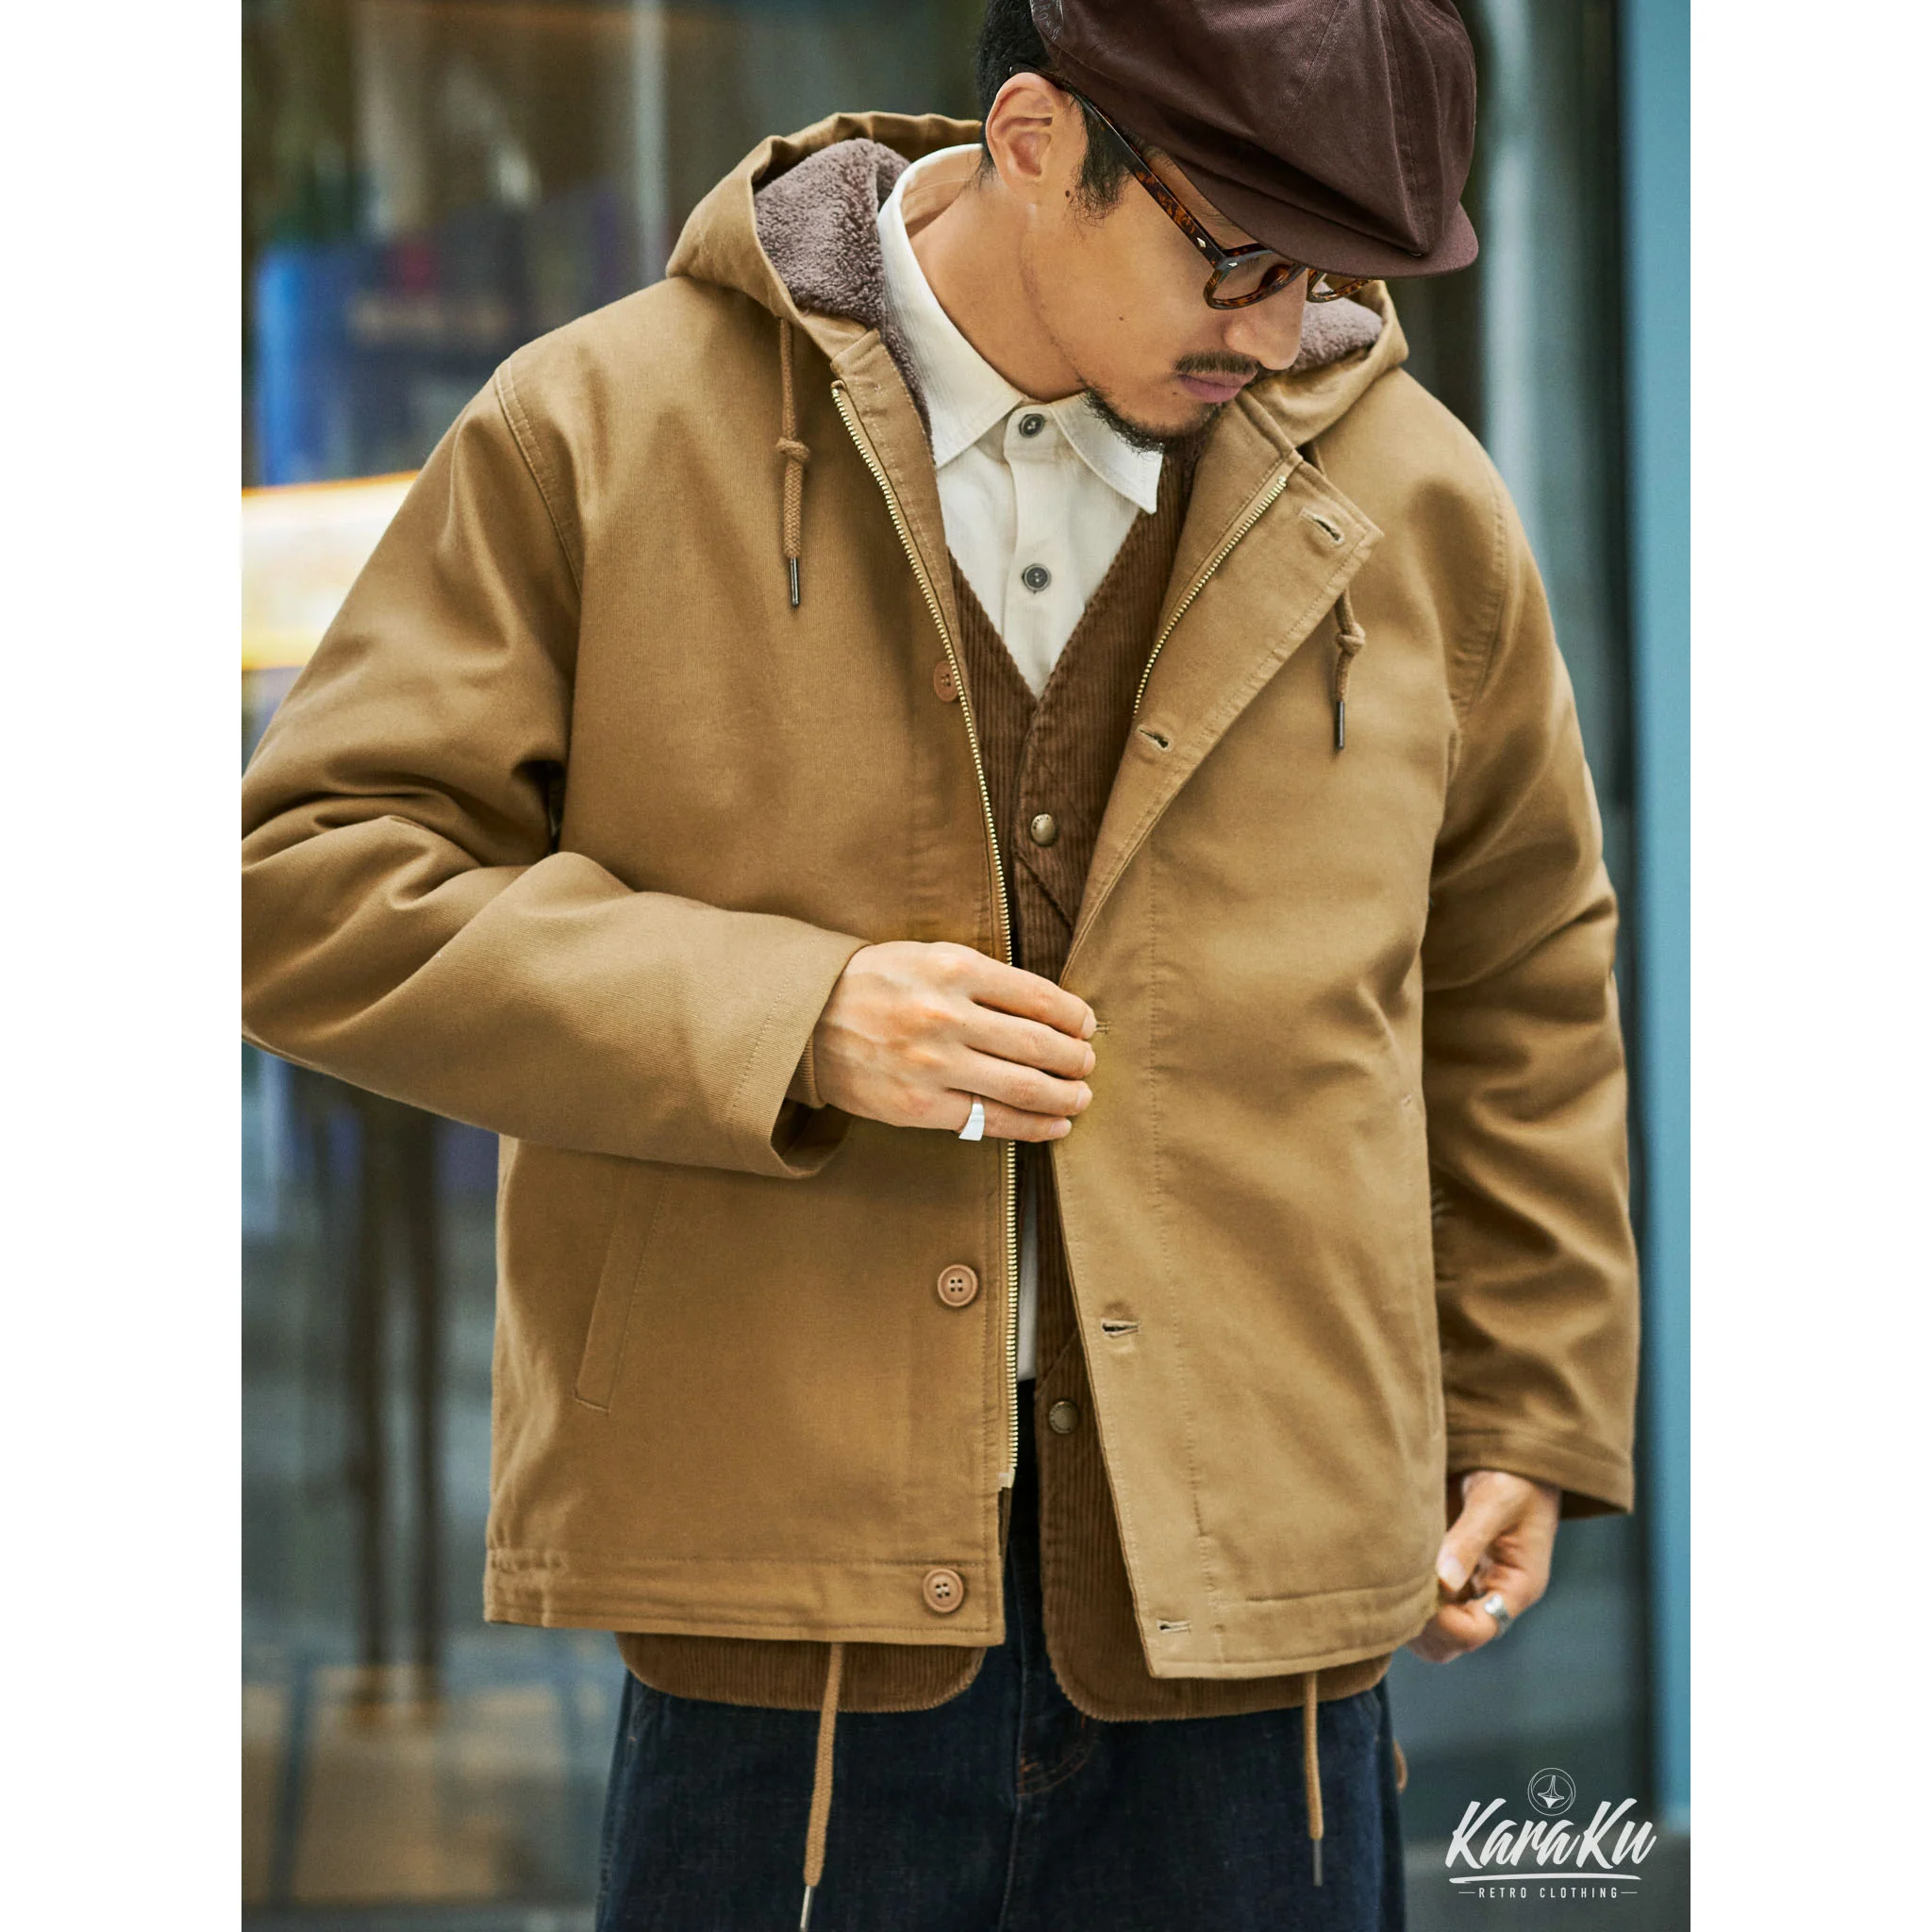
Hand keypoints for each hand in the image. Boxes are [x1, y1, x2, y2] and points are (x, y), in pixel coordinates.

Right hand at [811, 941, 1095, 1141]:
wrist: (807, 1021)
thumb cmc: (876, 984)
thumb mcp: (928, 956)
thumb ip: (983, 978)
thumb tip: (1051, 1009)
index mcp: (954, 968)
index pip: (1038, 997)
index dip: (1074, 1016)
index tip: (1086, 1026)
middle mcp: (946, 1014)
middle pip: (1039, 1044)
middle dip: (1077, 1059)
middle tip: (1088, 1064)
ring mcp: (932, 1064)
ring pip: (1023, 1087)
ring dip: (1065, 1096)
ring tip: (1080, 1098)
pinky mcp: (919, 1106)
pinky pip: (990, 1121)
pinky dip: (1033, 1126)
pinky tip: (1054, 1125)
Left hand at [1406, 1469, 1561, 1662]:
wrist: (1519, 1451)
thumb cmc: (1518, 1473)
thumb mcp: (1496, 1500)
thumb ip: (1468, 1540)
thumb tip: (1443, 1582)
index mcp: (1517, 1585)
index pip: (1478, 1630)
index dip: (1444, 1623)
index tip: (1416, 1594)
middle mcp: (1494, 1593)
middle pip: (1453, 1641)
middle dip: (1422, 1627)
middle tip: (1394, 1590)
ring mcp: (1472, 1584)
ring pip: (1435, 1626)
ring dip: (1410, 1613)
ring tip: (1387, 1579)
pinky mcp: (1452, 1567)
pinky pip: (1427, 1597)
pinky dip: (1406, 1593)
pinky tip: (1388, 1568)